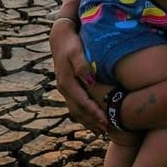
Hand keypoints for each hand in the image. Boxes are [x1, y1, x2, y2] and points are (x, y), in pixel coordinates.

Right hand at [49, 20, 107, 134]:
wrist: (60, 36)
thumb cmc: (71, 43)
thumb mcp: (76, 51)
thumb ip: (82, 65)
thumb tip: (91, 80)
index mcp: (66, 82)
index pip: (82, 103)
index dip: (94, 113)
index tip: (106, 122)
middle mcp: (63, 88)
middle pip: (78, 110)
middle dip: (92, 121)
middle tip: (106, 130)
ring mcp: (64, 89)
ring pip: (75, 110)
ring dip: (87, 121)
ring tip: (100, 130)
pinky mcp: (66, 87)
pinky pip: (74, 105)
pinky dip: (83, 115)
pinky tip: (91, 120)